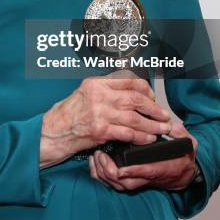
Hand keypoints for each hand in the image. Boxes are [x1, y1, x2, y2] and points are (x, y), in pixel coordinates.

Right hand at [40, 73, 171, 168]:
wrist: (54, 131)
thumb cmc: (70, 113)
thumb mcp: (86, 93)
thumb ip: (106, 90)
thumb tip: (132, 93)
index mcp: (96, 83)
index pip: (128, 80)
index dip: (145, 89)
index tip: (153, 97)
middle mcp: (99, 95)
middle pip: (135, 99)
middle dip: (154, 108)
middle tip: (164, 115)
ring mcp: (100, 113)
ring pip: (134, 118)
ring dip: (152, 125)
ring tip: (162, 129)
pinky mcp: (101, 130)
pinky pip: (127, 133)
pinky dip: (141, 137)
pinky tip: (148, 139)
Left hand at [89, 121, 198, 190]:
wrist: (180, 174)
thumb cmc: (179, 158)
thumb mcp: (185, 144)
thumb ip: (179, 134)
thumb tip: (170, 125)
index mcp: (159, 167)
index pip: (144, 171)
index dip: (131, 170)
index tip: (120, 166)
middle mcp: (145, 177)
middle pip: (123, 181)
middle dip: (108, 169)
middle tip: (100, 154)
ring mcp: (136, 180)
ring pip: (115, 183)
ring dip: (102, 171)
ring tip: (95, 156)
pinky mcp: (128, 180)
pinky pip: (111, 183)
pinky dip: (100, 174)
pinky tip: (94, 162)